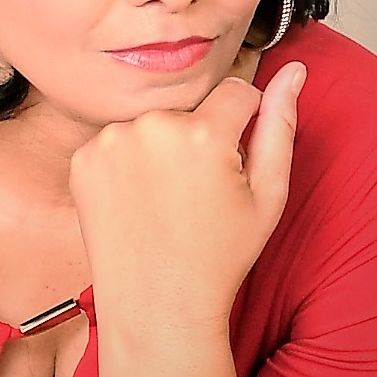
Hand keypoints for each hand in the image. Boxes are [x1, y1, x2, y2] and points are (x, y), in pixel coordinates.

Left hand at [69, 61, 306, 333]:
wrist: (156, 305)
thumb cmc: (220, 256)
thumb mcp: (268, 195)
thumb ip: (280, 124)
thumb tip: (294, 70)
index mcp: (203, 132)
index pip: (236, 91)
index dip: (243, 124)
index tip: (232, 162)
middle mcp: (151, 126)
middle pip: (189, 110)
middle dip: (198, 137)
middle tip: (196, 193)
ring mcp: (109, 142)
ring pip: (151, 124)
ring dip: (160, 148)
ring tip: (164, 200)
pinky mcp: (82, 160)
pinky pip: (116, 142)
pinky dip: (126, 164)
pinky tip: (136, 202)